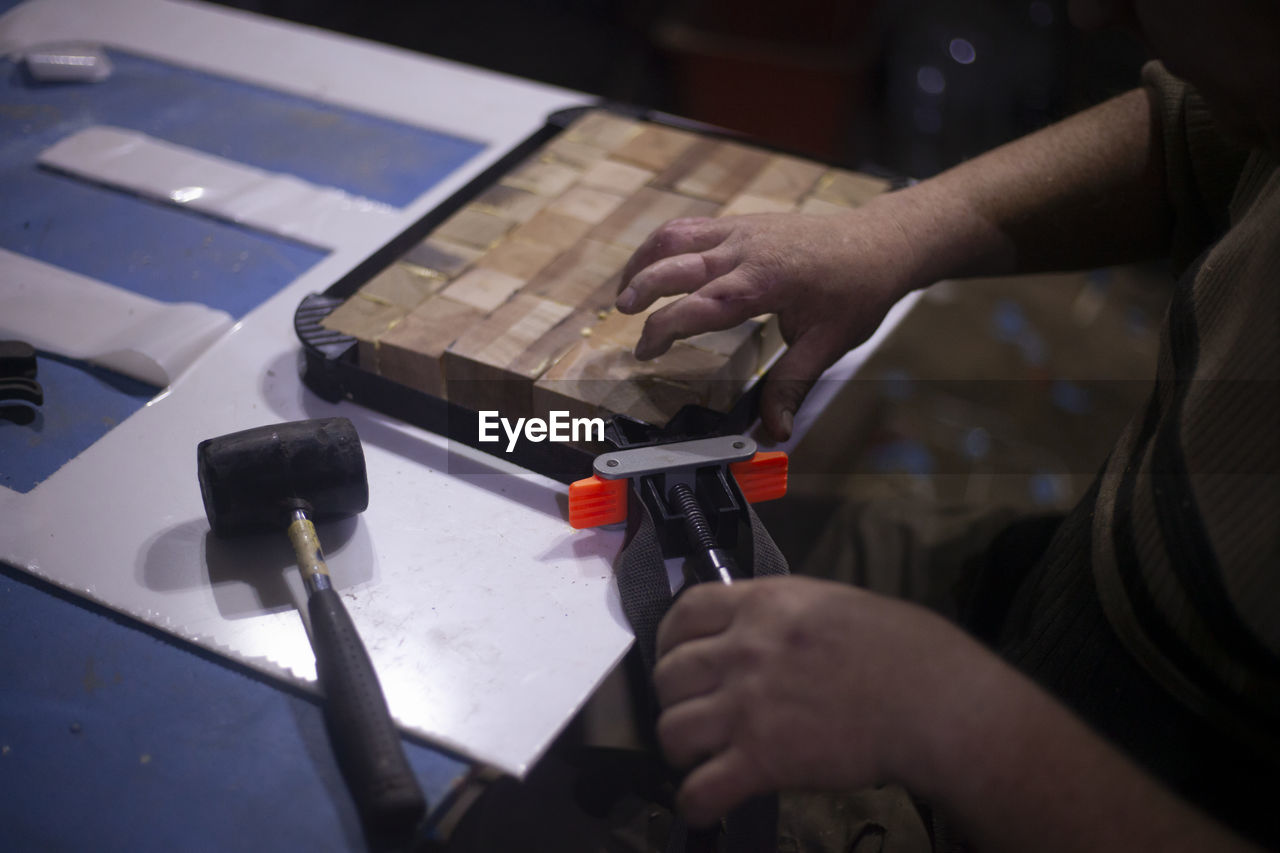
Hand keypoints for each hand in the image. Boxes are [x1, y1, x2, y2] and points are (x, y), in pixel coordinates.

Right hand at [615, 205, 921, 439]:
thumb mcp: (828, 346)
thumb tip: (775, 430)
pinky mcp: (743, 224)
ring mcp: (741, 232)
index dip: (663, 329)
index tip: (645, 352)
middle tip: (622, 315)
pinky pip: (691, 227)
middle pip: (674, 263)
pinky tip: (657, 265)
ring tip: (626, 288)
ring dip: (643, 260)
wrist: (879, 244)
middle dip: (640, 288)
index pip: (696, 306)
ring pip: (675, 236)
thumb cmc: (856, 292)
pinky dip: (664, 245)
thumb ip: (792, 386)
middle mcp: (744, 252)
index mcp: (762, 283)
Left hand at [652, 576, 984, 826]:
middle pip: (668, 675)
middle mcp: (744, 650)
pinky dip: (695, 802)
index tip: (678, 657)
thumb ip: (780, 614)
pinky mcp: (762, 760)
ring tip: (700, 757)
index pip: (684, 612)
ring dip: (680, 748)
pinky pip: (699, 789)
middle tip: (695, 712)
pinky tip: (705, 803)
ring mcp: (748, 706)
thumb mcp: (830, 603)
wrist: (933, 702)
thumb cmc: (900, 648)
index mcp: (763, 604)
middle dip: (674, 698)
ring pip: (671, 731)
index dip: (670, 639)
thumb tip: (753, 629)